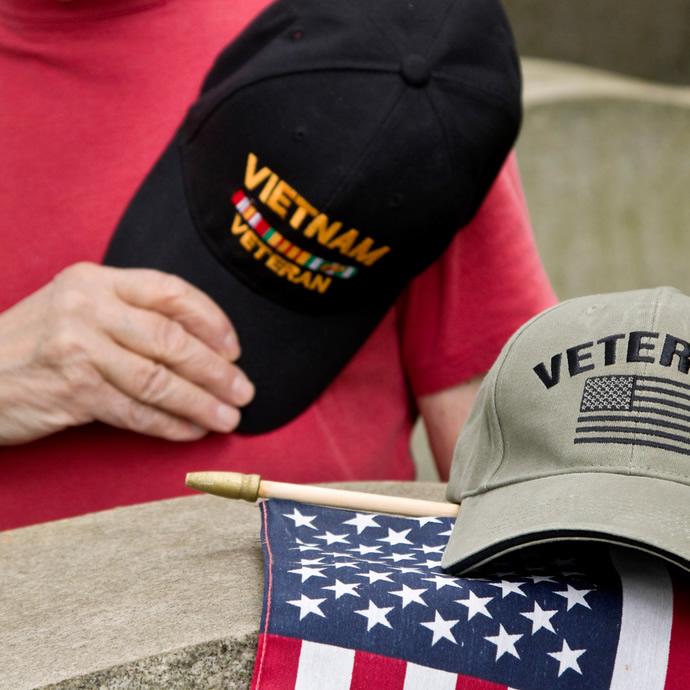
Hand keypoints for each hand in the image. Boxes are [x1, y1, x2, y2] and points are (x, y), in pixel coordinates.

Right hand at [0, 262, 253, 443]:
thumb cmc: (31, 345)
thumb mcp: (76, 309)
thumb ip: (128, 316)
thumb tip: (200, 346)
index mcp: (96, 280)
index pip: (171, 292)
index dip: (211, 321)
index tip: (234, 349)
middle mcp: (88, 307)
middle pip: (172, 339)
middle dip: (215, 370)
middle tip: (243, 391)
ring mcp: (77, 348)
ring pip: (158, 379)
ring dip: (200, 403)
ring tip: (227, 417)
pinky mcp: (70, 390)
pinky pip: (135, 411)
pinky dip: (168, 424)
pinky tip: (190, 431)